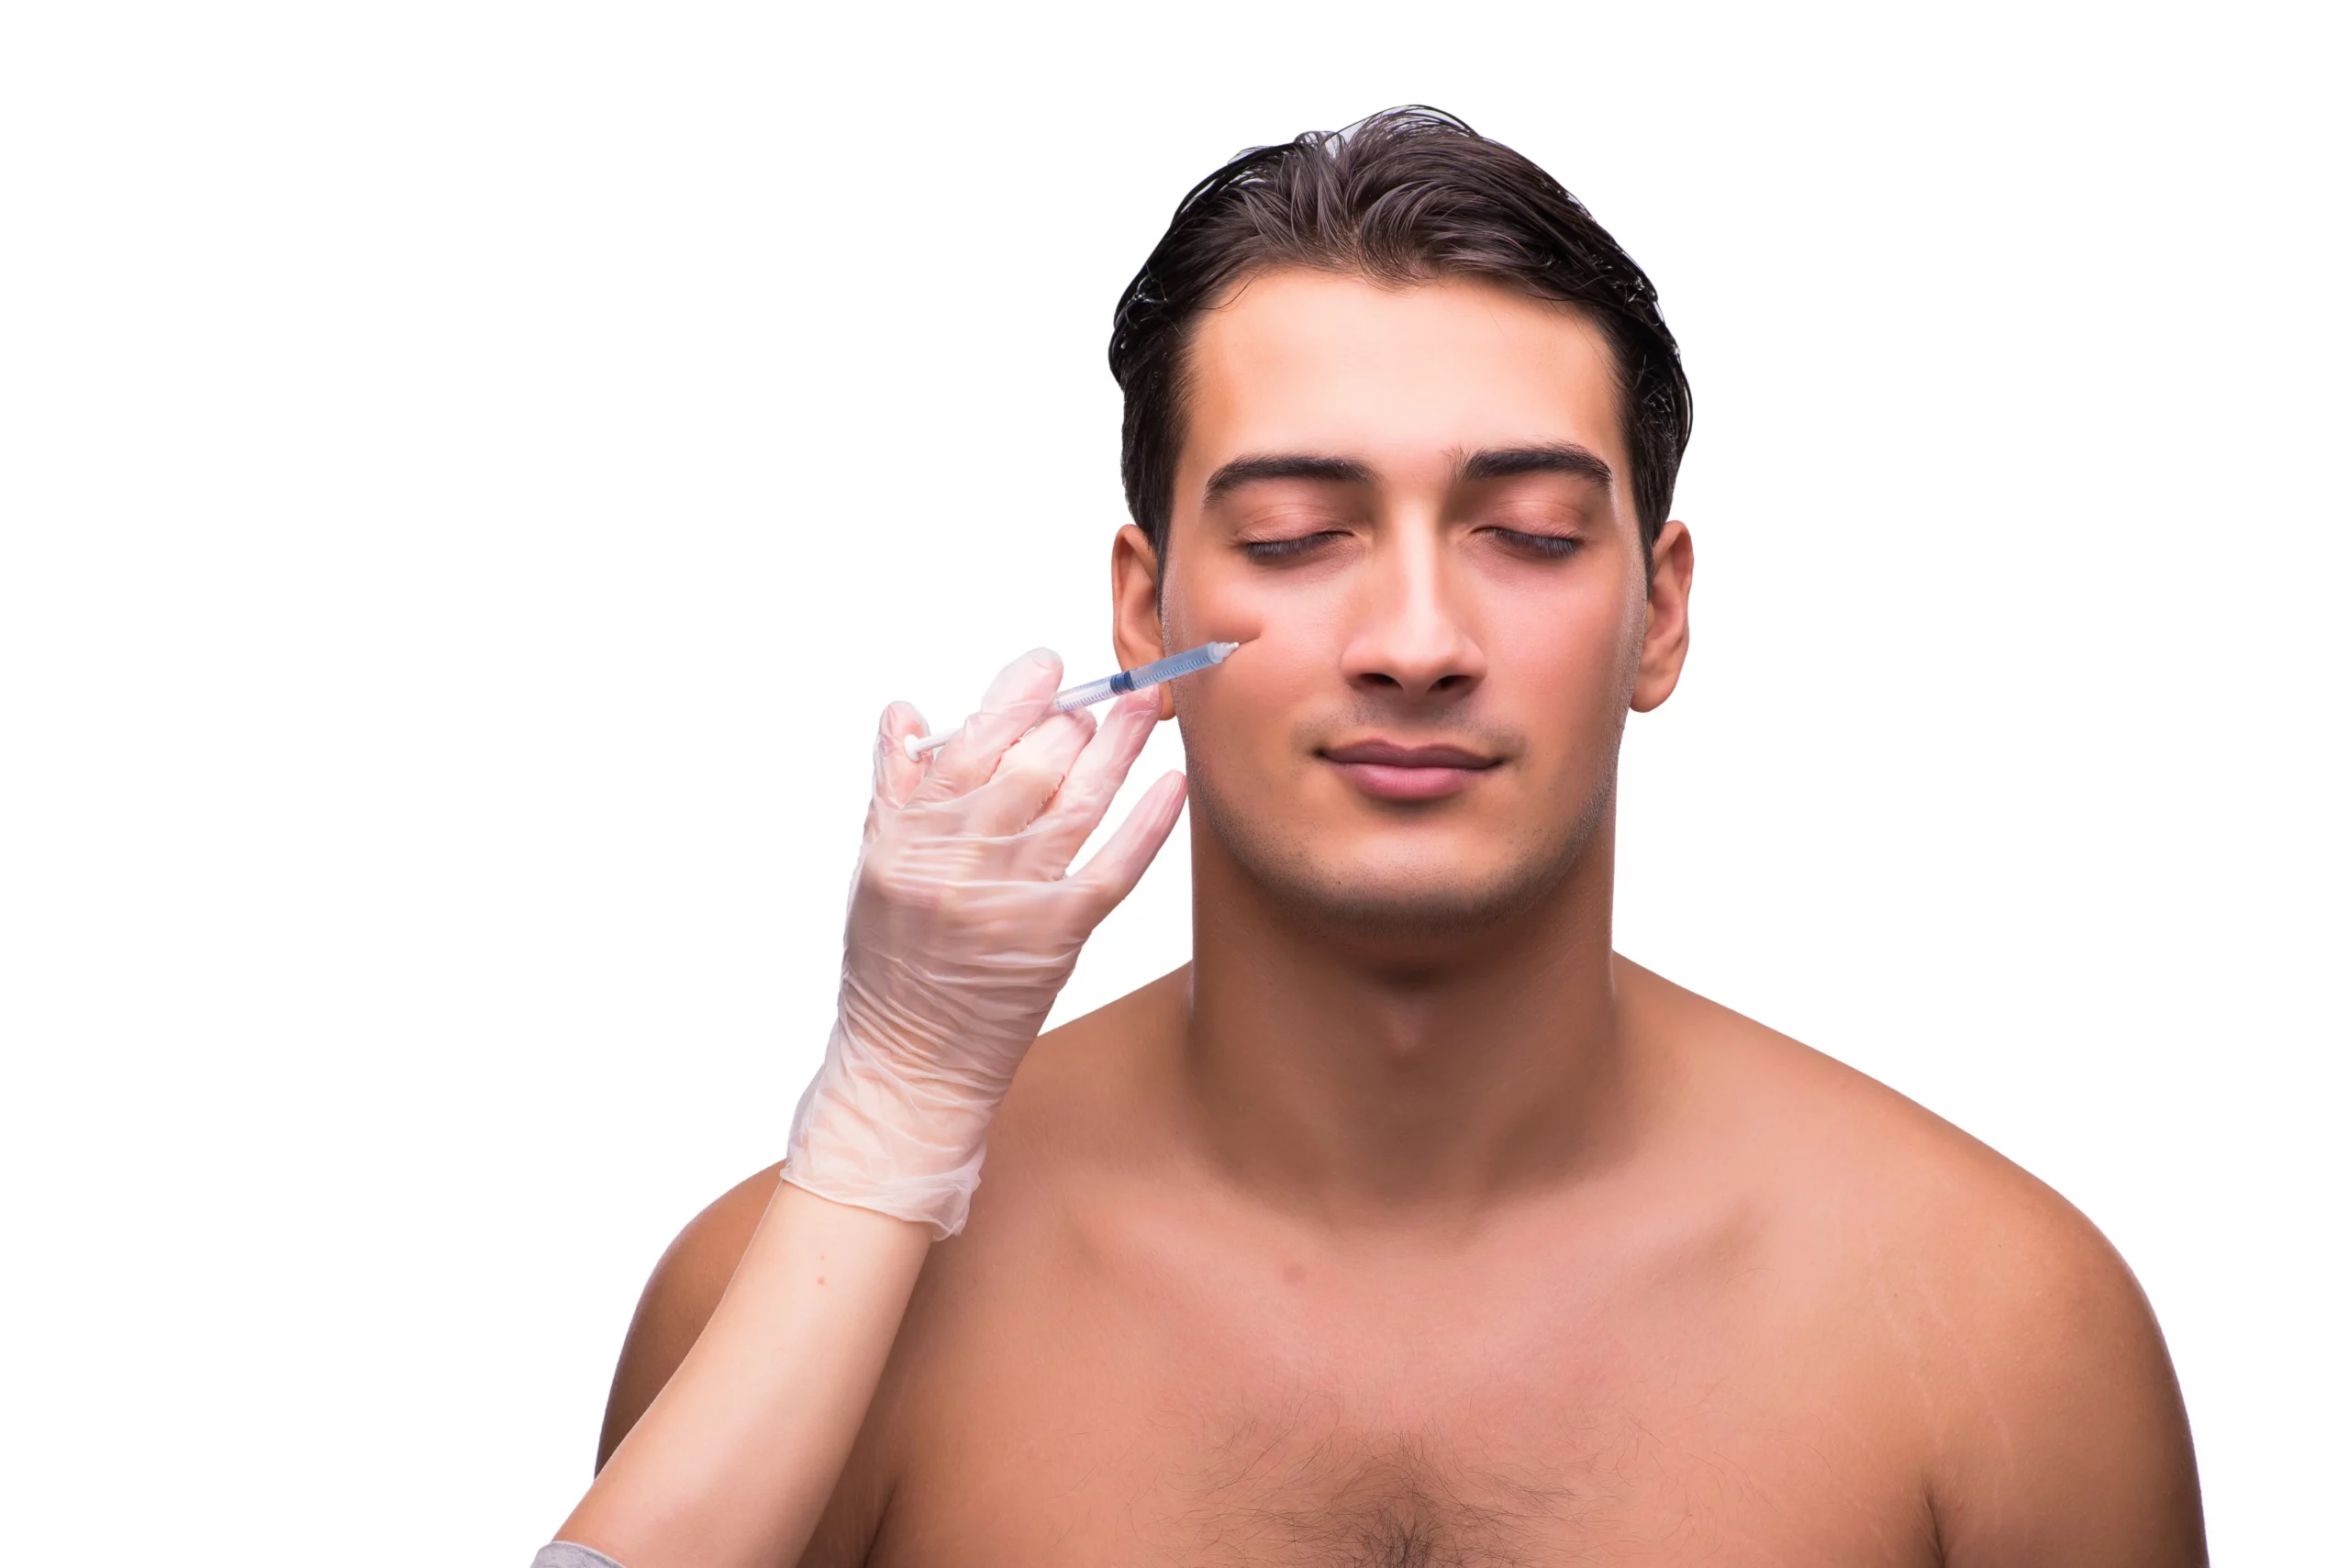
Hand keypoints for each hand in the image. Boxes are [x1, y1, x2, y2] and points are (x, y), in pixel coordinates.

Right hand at [782, 649, 1186, 1236]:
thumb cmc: (889, 966)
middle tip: (1096, 696)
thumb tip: (911, 711)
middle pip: (1029, 765)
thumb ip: (895, 790)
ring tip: (1144, 709)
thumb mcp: (874, 871)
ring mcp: (1012, 902)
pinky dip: (1147, 823)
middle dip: (1070, 718)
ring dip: (1117, 748)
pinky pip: (1114, 867)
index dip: (1015, 695)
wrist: (908, 1069)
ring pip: (1076, 803)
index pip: (968, 743)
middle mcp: (959, 865)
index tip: (1045, 665)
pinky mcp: (1058, 939)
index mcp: (907, 840)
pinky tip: (1172, 783)